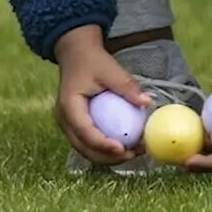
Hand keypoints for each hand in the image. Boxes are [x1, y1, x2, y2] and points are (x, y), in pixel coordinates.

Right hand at [53, 25, 152, 164]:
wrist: (76, 54)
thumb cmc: (92, 60)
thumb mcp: (110, 69)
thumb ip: (127, 86)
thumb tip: (147, 102)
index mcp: (69, 106)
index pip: (85, 132)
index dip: (103, 145)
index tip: (123, 149)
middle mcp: (64, 119)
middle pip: (83, 147)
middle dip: (107, 157)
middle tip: (132, 155)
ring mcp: (68, 124)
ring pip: (85, 149)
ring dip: (107, 156)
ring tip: (132, 153)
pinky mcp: (75, 124)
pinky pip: (88, 141)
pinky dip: (104, 147)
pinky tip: (124, 145)